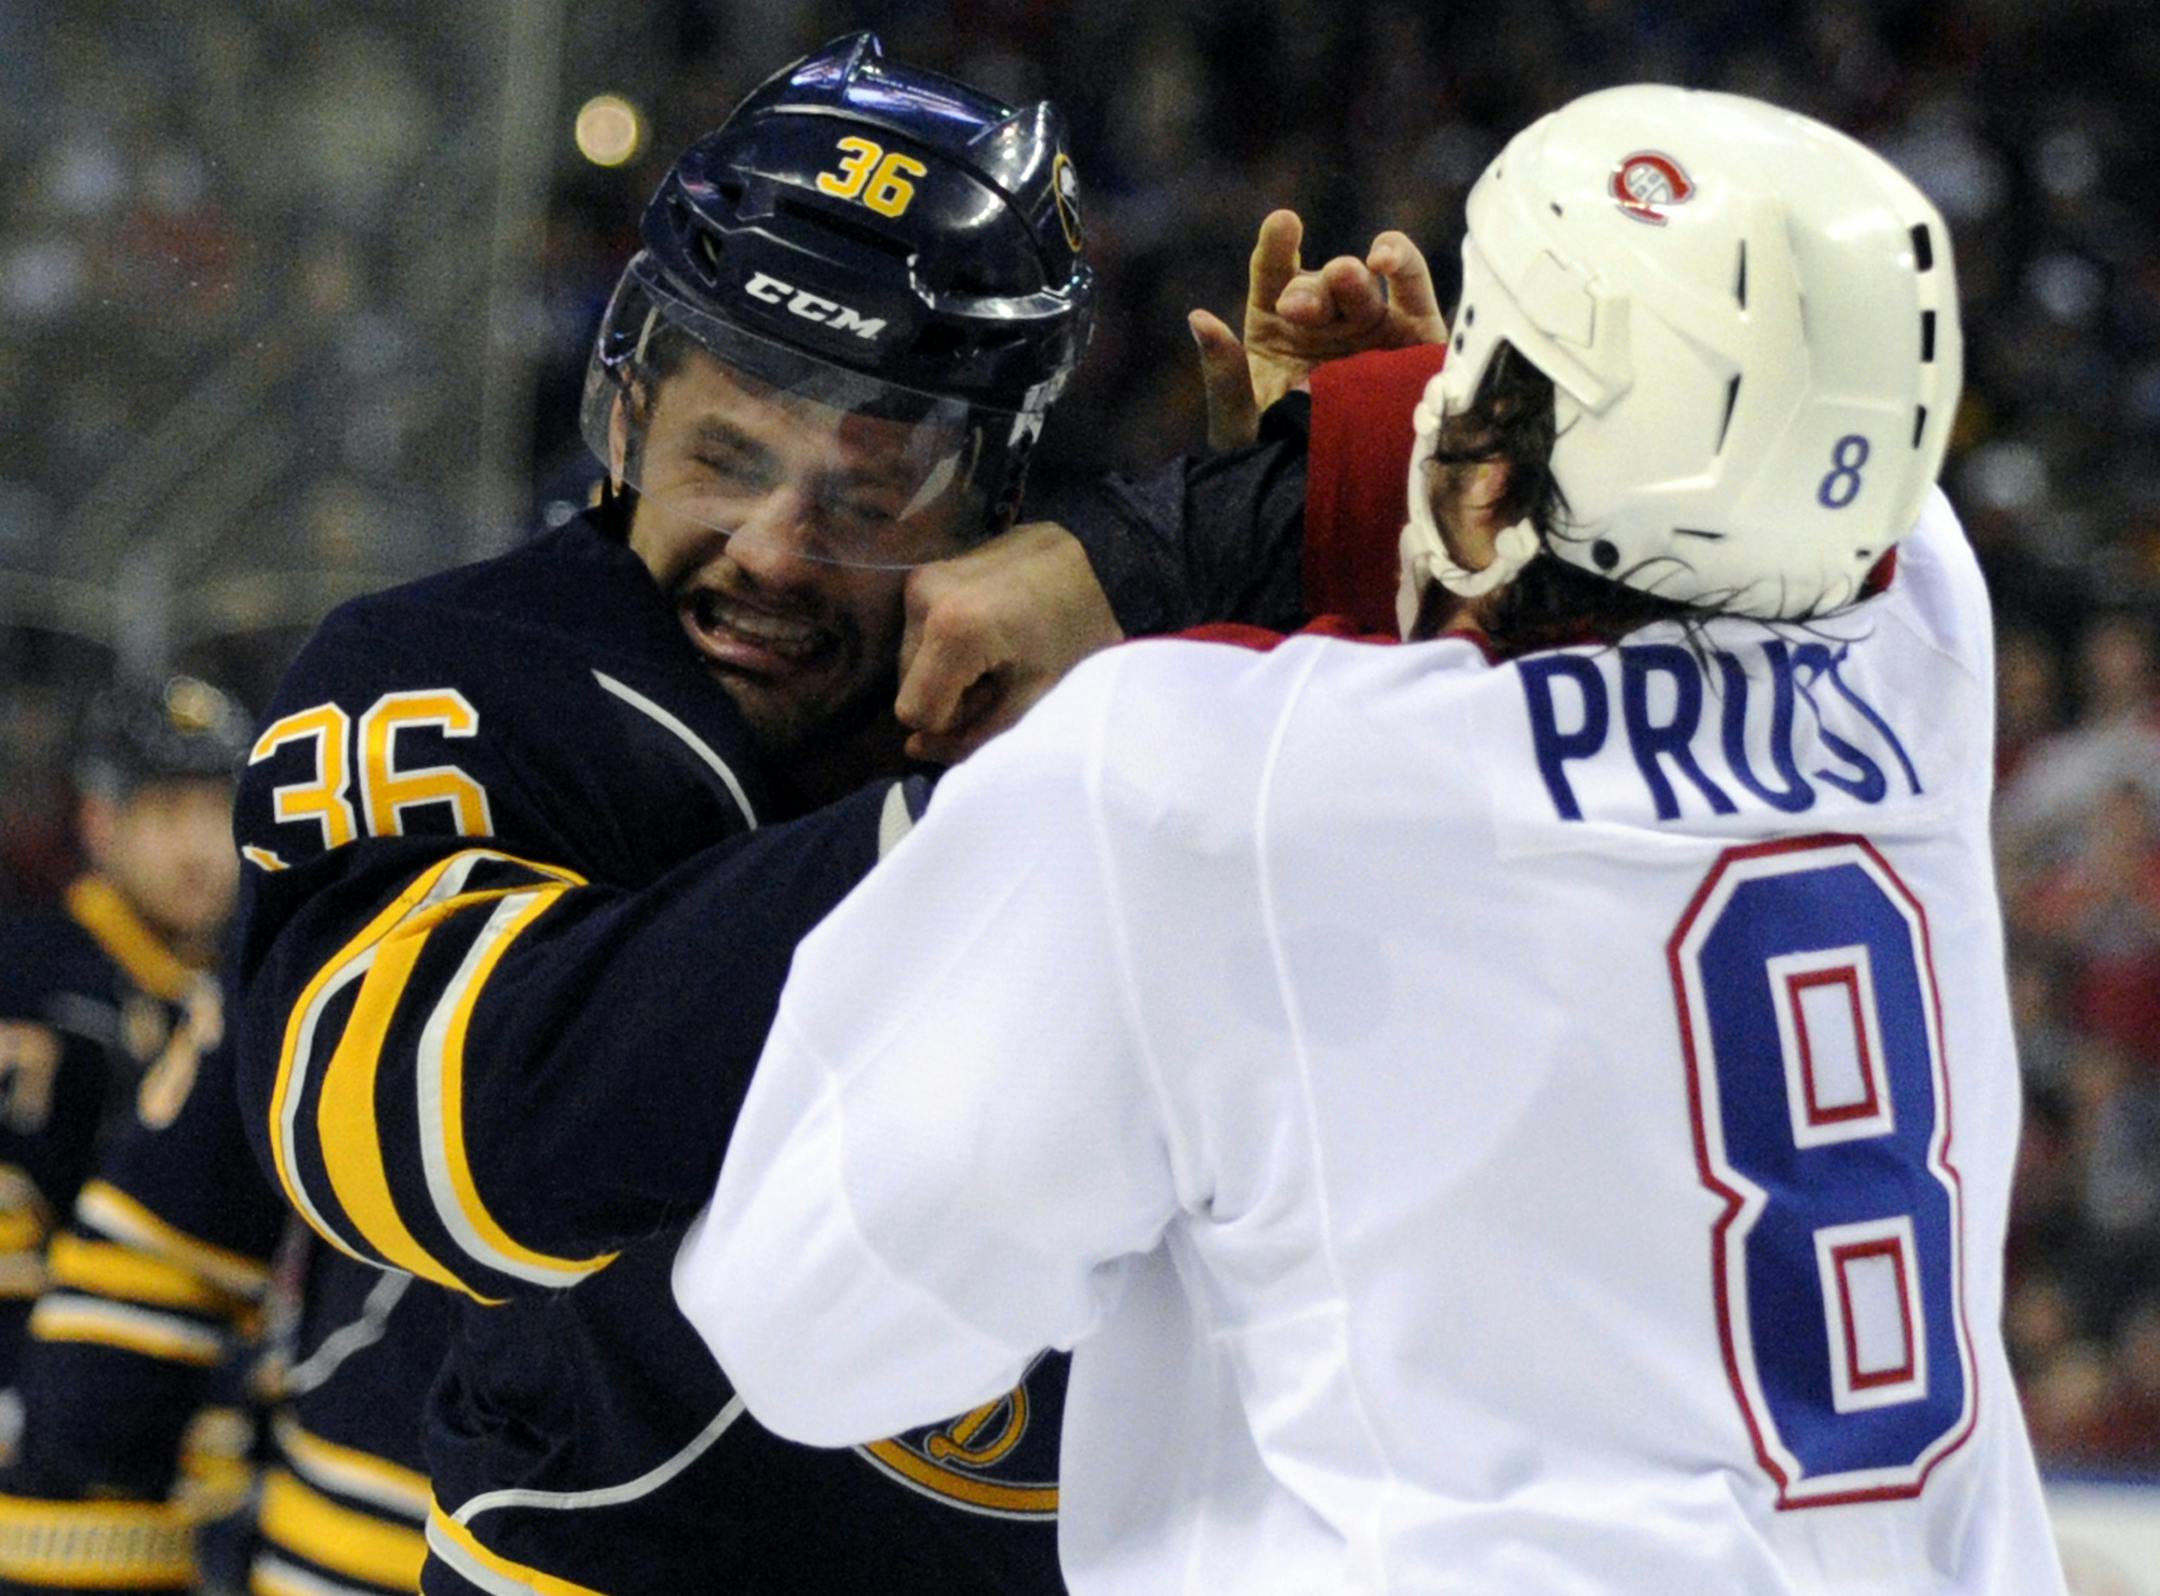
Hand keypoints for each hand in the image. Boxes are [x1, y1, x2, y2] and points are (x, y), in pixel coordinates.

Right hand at [897, 522, 1123, 764]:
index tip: (997, 700)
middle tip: (1004, 676)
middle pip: (910, 684)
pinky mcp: (929, 569)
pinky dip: (948, 643)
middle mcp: (922, 598)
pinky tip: (989, 628)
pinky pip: (922, 628)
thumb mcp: (1033, 699)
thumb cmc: (1079, 634)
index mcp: (950, 630)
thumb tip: (914, 748)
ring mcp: (922, 578)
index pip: (915, 712)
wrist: (1101, 561)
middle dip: (950, 695)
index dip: (953, 722)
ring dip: (947, 670)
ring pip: (914, 658)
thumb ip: (971, 736)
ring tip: (1000, 650)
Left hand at [1191, 209, 1447, 448]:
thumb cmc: (1281, 463)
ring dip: (1353, 274)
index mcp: (1279, 328)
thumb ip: (1223, 375)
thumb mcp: (1240, 427)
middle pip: (1320, 284)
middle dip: (1311, 288)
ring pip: (1366, 281)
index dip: (1277, 246)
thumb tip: (1199, 318)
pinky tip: (1386, 260)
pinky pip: (1413, 291)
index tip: (1284, 224)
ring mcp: (1372, 327)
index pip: (1275, 274)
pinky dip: (1403, 265)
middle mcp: (1327, 320)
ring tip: (1346, 275)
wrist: (1335, 501)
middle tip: (1298, 307)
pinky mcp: (1416, 341)